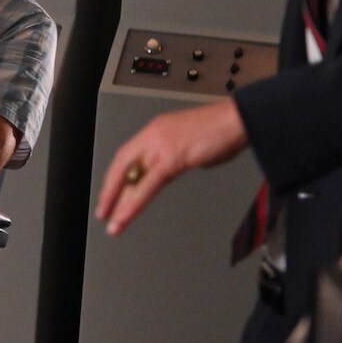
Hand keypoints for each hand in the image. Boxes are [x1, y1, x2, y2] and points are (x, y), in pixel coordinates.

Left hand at [96, 99, 249, 236]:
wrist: (239, 118)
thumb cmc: (223, 129)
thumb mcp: (190, 144)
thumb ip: (175, 158)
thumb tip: (168, 172)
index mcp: (156, 131)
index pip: (126, 157)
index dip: (114, 178)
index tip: (108, 195)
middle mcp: (153, 135)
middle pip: (122, 167)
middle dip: (109, 192)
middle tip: (102, 213)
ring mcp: (161, 145)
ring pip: (132, 179)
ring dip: (120, 203)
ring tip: (113, 224)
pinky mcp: (172, 157)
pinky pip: (148, 185)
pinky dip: (135, 203)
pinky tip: (127, 216)